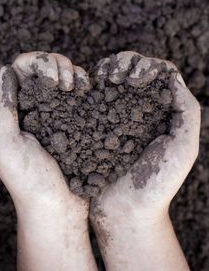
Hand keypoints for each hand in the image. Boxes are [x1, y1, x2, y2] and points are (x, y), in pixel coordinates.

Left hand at [0, 51, 89, 213]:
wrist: (59, 209)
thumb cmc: (29, 181)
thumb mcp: (7, 144)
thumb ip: (4, 108)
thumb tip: (4, 70)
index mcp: (13, 111)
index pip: (19, 70)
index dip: (34, 63)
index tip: (50, 78)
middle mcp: (33, 108)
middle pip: (42, 67)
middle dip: (56, 63)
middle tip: (65, 82)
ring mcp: (56, 113)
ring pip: (62, 75)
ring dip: (71, 70)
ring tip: (78, 86)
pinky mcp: (75, 121)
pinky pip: (78, 92)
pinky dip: (84, 83)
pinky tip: (87, 88)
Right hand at [90, 51, 199, 269]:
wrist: (123, 211)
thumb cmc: (156, 185)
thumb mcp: (182, 149)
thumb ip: (186, 113)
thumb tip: (173, 77)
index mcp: (163, 112)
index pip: (160, 73)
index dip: (148, 66)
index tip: (136, 79)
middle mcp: (140, 109)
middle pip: (134, 69)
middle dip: (125, 63)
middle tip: (116, 77)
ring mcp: (115, 115)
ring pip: (113, 78)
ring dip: (108, 69)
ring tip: (103, 79)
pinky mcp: (94, 124)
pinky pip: (93, 96)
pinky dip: (91, 85)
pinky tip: (88, 87)